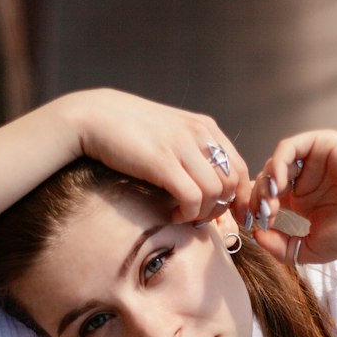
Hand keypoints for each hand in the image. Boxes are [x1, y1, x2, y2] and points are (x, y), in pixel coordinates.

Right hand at [69, 89, 250, 223]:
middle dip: (222, 209)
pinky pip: (192, 198)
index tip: (235, 218)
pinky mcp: (163, 162)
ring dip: (203, 213)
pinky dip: (188, 214)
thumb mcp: (171, 134)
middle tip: (201, 219)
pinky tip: (174, 215)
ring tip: (185, 216)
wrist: (95, 117)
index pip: (241, 168)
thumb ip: (193, 152)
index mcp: (205, 127)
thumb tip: (212, 186)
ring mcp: (182, 146)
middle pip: (232, 183)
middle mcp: (199, 134)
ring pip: (215, 193)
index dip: (242, 198)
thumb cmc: (130, 130)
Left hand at [246, 130, 336, 264]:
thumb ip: (281, 247)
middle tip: (263, 214)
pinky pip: (288, 148)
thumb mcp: (310, 248)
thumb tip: (255, 235)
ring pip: (273, 164)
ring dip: (266, 184)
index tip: (251, 225)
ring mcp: (310, 161)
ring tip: (272, 203)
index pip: (263, 198)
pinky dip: (277, 164)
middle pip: (263, 180)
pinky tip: (279, 185)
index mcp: (298, 200)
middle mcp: (302, 178)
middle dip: (256, 198)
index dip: (252, 210)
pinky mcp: (320, 145)